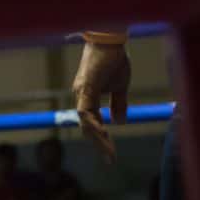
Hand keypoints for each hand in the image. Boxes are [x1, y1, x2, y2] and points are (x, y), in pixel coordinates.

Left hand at [72, 41, 130, 162]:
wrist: (110, 39)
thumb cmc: (114, 59)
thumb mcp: (119, 86)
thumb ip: (118, 104)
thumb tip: (119, 122)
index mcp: (87, 96)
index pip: (91, 122)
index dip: (100, 138)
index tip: (111, 154)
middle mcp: (80, 95)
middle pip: (85, 125)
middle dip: (98, 143)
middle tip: (110, 160)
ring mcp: (81, 91)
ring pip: (84, 121)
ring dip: (97, 137)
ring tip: (109, 152)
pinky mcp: (85, 86)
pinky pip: (85, 110)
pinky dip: (93, 123)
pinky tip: (103, 133)